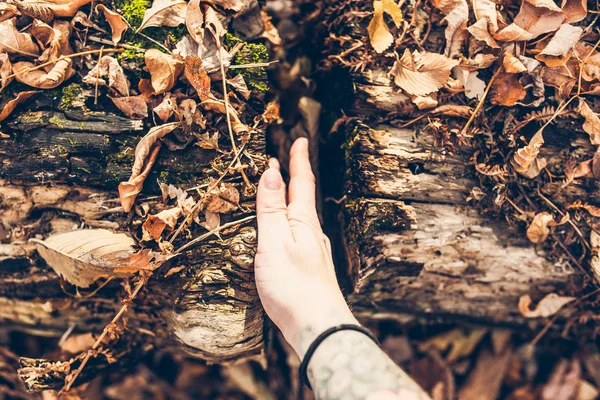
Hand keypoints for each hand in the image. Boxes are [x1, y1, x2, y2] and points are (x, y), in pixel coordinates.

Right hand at [255, 137, 356, 357]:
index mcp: (303, 221)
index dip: (298, 160)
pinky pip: (297, 234)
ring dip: (291, 198)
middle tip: (288, 158)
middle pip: (303, 197)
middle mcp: (311, 232)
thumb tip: (271, 173)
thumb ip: (271, 209)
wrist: (317, 326)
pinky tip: (284, 231)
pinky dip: (288, 221)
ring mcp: (311, 250)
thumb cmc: (293, 285)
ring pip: (301, 216)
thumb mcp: (275, 242)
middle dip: (295, 175)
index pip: (301, 182)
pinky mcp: (307, 267)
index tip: (298, 139)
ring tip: (282, 189)